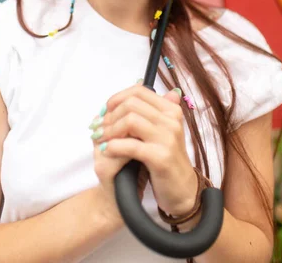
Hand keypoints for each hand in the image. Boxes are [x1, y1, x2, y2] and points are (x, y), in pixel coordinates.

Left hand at [90, 82, 197, 217]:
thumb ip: (144, 112)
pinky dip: (113, 146)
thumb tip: (121, 96)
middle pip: (131, 104)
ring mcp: (168, 138)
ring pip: (130, 120)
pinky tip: (106, 150)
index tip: (105, 110)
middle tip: (99, 128)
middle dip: (110, 115)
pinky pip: (131, 146)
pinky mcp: (161, 157)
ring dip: (110, 130)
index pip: (139, 91)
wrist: (182, 189)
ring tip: (101, 140)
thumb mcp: (158, 132)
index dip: (117, 98)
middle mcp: (171, 120)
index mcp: (171, 110)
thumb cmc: (165, 159)